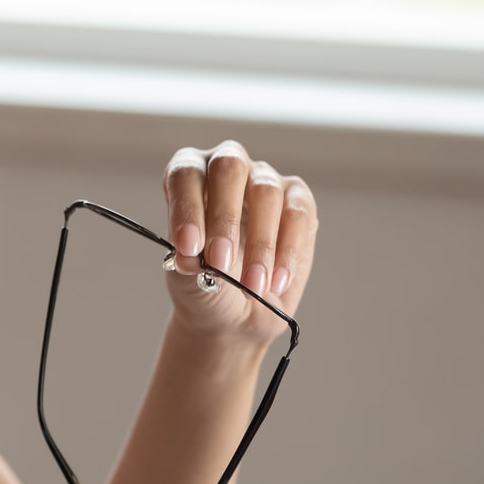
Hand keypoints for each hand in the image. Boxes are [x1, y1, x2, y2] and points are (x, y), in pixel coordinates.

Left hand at [161, 140, 317, 347]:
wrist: (234, 315)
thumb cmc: (204, 285)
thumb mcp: (188, 278)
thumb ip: (187, 262)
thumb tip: (192, 256)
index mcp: (188, 178)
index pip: (184, 175)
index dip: (186, 208)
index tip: (188, 247)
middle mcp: (226, 170)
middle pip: (229, 168)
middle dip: (224, 218)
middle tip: (220, 262)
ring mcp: (265, 181)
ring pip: (266, 193)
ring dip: (259, 244)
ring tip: (252, 285)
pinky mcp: (299, 201)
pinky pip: (298, 216)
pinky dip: (287, 252)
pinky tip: (276, 282)